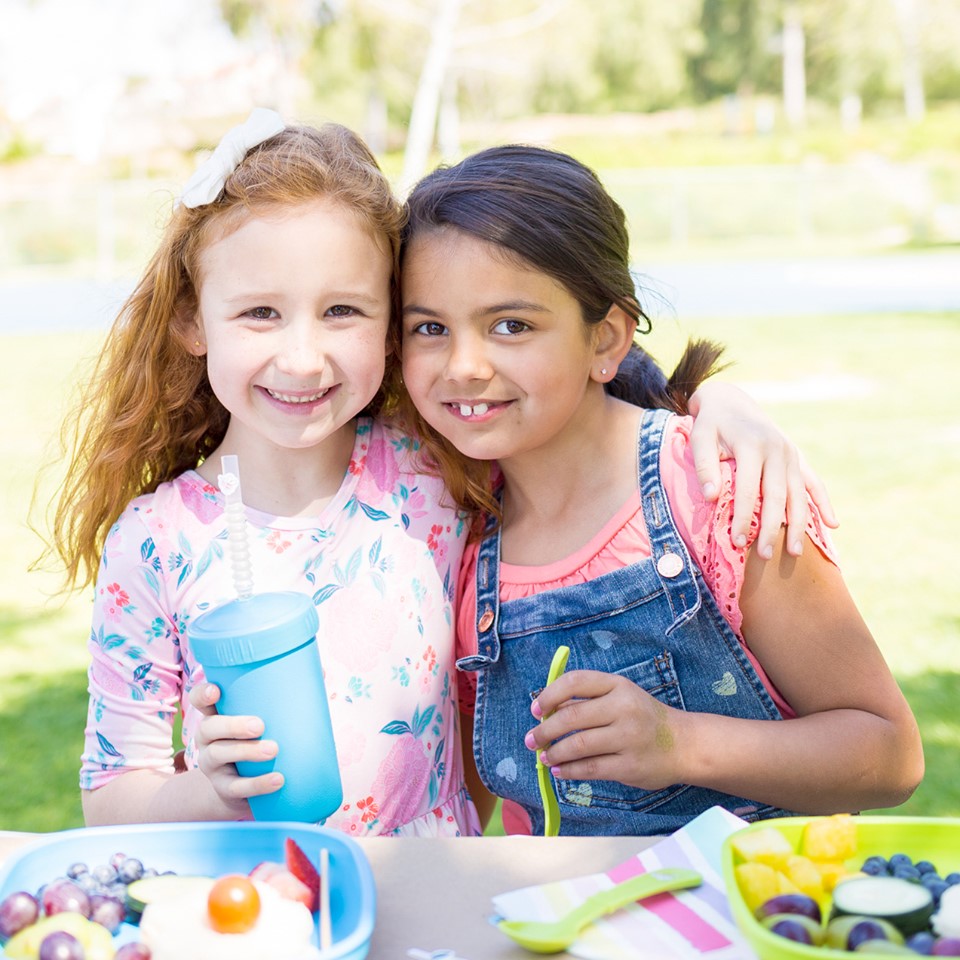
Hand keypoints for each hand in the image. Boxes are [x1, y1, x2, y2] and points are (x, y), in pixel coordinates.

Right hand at [189, 682, 281, 814]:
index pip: (201, 700)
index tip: (217, 691)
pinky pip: (236, 787)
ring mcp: (212, 764)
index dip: (203, 694)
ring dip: (247, 751)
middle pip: (209, 727)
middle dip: (233, 725)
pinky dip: (257, 784)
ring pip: (219, 755)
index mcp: (218, 715)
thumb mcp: (267, 719)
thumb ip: (287, 697)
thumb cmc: (261, 740)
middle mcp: (208, 738)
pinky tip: (277, 781)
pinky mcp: (224, 788)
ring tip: (274, 750)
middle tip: (260, 725)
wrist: (247, 788)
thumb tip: (322, 673)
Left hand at [524, 670, 685, 790]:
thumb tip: (547, 711)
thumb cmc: (644, 718)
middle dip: (545, 730)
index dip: (549, 695)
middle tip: (531, 740)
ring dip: (554, 752)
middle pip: (571, 716)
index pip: (575, 682)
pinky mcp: (630, 765)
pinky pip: (591, 768)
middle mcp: (623, 708)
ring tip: (544, 757)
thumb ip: (589, 701)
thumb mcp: (621, 697)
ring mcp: (628, 737)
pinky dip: (570, 771)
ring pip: (578, 745)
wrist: (685, 744)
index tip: (535, 709)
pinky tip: (560, 771)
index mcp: (618, 685)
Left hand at [688, 381, 837, 557]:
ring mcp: (790, 453)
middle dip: (772, 528)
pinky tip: (832, 525)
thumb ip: (704, 467)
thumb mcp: (699, 439)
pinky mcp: (797, 457)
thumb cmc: (711, 425)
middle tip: (764, 556)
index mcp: (751, 445)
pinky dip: (823, 503)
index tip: (737, 542)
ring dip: (798, 524)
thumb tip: (711, 497)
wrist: (731, 402)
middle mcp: (777, 449)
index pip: (748, 491)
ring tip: (794, 553)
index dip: (744, 518)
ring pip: (798, 494)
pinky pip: (814, 482)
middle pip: (777, 496)